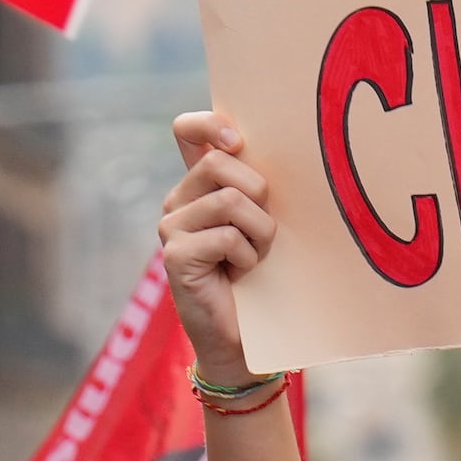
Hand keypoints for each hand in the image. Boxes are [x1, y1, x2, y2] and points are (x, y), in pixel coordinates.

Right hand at [157, 115, 276, 375]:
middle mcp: (179, 200)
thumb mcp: (266, 220)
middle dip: (259, 196)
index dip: (210, 124)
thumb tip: (289, 144)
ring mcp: (171, 227)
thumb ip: (260, 185)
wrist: (247, 336)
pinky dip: (248, 256)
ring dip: (260, 232)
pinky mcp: (175, 254)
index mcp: (200, 184)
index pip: (188, 130)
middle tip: (263, 232)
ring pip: (229, 200)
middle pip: (221, 162)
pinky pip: (227, 235)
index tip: (239, 142)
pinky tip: (242, 274)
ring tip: (255, 256)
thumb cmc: (265, 274)